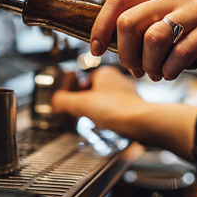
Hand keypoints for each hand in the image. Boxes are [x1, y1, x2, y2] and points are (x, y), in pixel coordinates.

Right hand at [51, 66, 196, 161]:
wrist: (140, 123)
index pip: (86, 78)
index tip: (74, 101)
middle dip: (89, 101)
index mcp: (106, 72)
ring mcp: (129, 93)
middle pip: (97, 89)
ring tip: (99, 118)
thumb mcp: (80, 104)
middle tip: (85, 111)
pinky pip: (119, 110)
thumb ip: (64, 101)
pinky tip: (111, 123)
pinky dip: (113, 116)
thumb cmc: (116, 109)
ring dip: (102, 109)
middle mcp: (119, 79)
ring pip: (109, 99)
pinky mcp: (136, 107)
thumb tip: (55, 100)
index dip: (78, 90)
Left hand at [89, 0, 196, 81]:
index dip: (100, 26)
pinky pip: (181, 52)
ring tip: (156, 75)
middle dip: (126, 54)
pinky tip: (172, 75)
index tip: (95, 51)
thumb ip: (139, 32)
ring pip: (154, 37)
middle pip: (130, 21)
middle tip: (136, 71)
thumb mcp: (165, 34)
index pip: (117, 0)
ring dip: (149, 65)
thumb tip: (100, 43)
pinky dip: (170, 70)